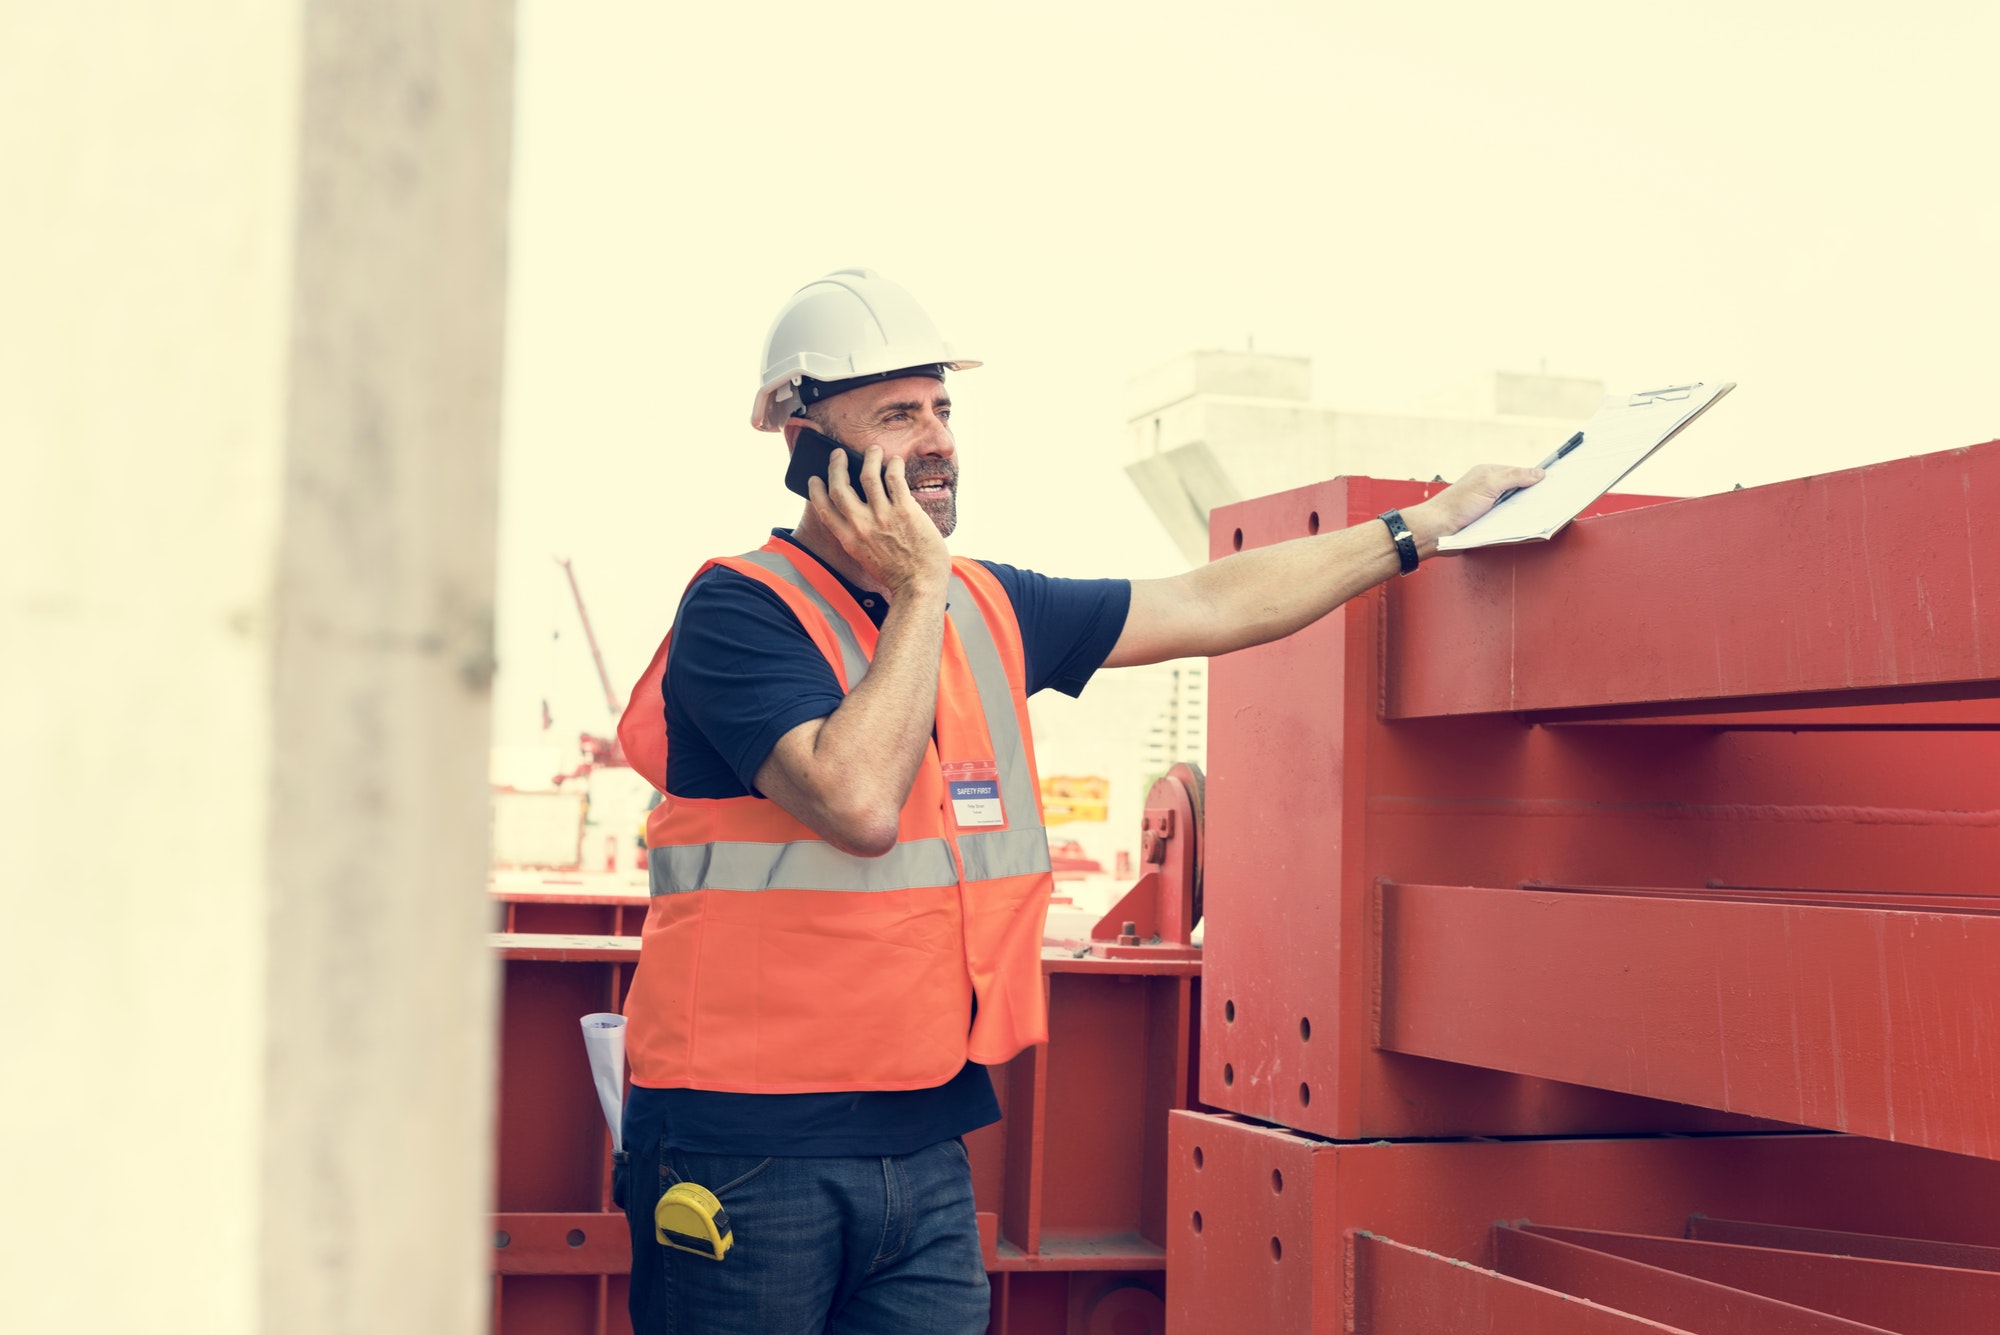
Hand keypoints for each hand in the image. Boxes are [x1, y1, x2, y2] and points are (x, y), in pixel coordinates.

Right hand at [806, 447, 950, 598]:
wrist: (919, 585)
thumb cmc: (897, 575)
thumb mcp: (866, 557)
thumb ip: (859, 536)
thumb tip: (861, 513)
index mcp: (849, 538)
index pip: (824, 508)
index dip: (816, 490)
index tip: (815, 479)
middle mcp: (861, 524)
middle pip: (840, 486)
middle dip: (837, 465)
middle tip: (839, 454)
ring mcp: (883, 516)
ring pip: (868, 474)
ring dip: (869, 457)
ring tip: (873, 449)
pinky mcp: (904, 510)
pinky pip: (894, 478)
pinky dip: (893, 465)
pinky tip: (896, 461)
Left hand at [1404, 463, 1546, 553]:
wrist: (1436, 532)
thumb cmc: (1455, 506)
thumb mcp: (1488, 484)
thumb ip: (1514, 476)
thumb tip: (1539, 472)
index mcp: (1490, 474)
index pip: (1521, 472)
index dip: (1538, 477)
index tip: (1558, 480)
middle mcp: (1490, 489)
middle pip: (1521, 491)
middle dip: (1536, 496)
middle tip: (1556, 500)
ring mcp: (1490, 507)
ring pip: (1517, 508)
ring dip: (1528, 512)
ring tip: (1547, 514)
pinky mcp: (1488, 524)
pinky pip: (1509, 523)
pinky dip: (1519, 524)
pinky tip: (1528, 527)